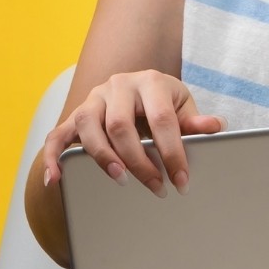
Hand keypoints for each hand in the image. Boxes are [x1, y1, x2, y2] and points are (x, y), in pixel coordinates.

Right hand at [42, 70, 226, 196]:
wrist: (137, 91)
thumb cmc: (163, 103)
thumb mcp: (182, 107)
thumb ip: (195, 121)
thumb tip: (216, 127)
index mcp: (151, 81)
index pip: (161, 119)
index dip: (172, 152)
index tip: (181, 181)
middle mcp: (118, 85)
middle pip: (122, 125)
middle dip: (139, 161)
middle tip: (156, 188)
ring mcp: (94, 99)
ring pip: (89, 127)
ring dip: (103, 157)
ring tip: (121, 180)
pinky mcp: (75, 115)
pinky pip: (58, 136)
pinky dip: (53, 158)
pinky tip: (55, 180)